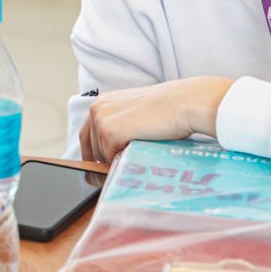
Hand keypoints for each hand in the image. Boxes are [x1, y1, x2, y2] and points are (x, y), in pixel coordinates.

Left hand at [78, 76, 232, 164]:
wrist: (183, 103)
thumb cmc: (167, 110)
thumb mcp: (135, 114)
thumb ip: (120, 127)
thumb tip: (111, 152)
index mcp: (103, 102)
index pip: (87, 135)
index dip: (92, 153)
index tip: (97, 167)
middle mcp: (97, 109)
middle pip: (91, 147)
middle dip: (104, 161)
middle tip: (120, 169)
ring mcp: (101, 120)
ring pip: (101, 155)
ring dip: (116, 161)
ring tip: (136, 155)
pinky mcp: (110, 132)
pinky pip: (110, 158)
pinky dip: (122, 162)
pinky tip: (137, 155)